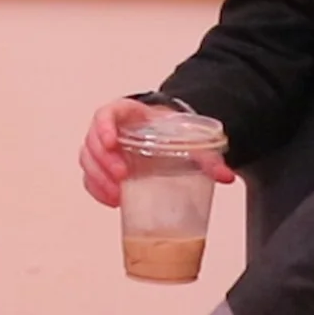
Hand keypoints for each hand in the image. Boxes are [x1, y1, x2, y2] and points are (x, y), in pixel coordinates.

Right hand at [78, 97, 234, 207]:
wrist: (165, 132)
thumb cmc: (169, 132)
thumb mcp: (187, 138)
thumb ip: (207, 156)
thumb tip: (226, 176)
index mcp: (128, 114)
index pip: (106, 114)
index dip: (104, 127)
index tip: (112, 143)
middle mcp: (110, 129)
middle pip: (93, 140)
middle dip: (103, 161)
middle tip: (121, 176)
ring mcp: (103, 148)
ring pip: (87, 159)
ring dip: (98, 177)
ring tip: (117, 194)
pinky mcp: (102, 166)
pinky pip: (89, 177)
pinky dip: (97, 190)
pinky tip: (113, 201)